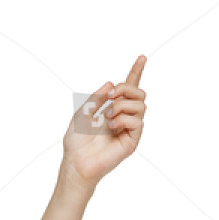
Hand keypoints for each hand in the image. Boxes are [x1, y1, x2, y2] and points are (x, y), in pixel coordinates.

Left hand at [63, 56, 146, 186]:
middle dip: (126, 87)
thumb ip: (97, 97)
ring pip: (141, 104)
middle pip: (139, 93)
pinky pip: (138, 121)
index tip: (142, 57)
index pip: (129, 89)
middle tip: (111, 96)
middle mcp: (124, 117)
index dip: (136, 72)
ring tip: (108, 116)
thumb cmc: (77, 142)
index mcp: (113, 110)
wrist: (76, 162)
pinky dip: (123, 118)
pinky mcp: (132, 141)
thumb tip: (112, 83)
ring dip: (123, 104)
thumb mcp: (83, 113)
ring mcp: (129, 129)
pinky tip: (112, 125)